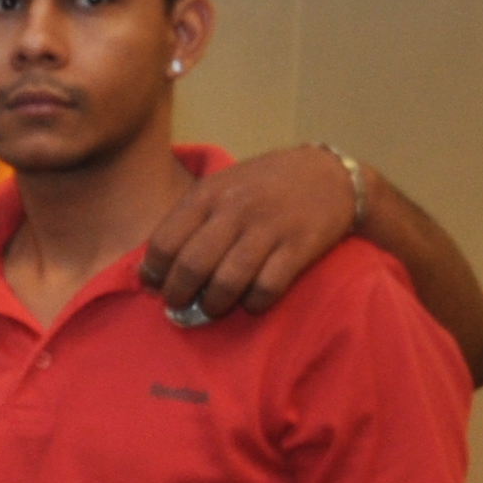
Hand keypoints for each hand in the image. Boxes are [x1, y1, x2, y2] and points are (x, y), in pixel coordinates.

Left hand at [140, 145, 358, 329]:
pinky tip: (251, 302)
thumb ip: (188, 219)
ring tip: (211, 308)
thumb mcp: (220, 187)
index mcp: (207, 194)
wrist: (330, 175)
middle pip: (192, 266)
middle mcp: (235, 210)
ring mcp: (268, 228)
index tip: (154, 286)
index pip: (165, 242)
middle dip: (178, 295)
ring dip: (213, 305)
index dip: (154, 272)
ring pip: (227, 282)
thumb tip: (151, 266)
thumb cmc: (262, 186)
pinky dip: (254, 304)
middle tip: (179, 304)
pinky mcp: (299, 247)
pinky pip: (267, 288)